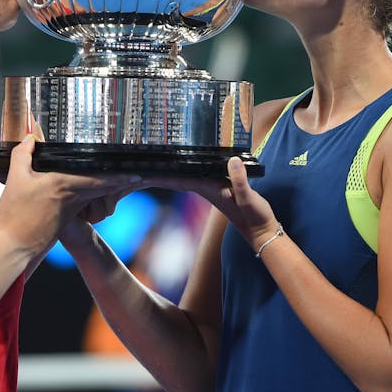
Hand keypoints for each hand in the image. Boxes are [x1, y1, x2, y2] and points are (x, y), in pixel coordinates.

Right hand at [0, 136, 141, 255]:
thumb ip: (23, 154)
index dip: (118, 176)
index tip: (135, 173)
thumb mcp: (15, 178)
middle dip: (120, 182)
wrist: (15, 246)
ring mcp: (72, 210)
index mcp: (63, 184)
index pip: (98, 178)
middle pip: (103, 187)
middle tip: (136, 175)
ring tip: (122, 181)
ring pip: (96, 196)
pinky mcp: (68, 218)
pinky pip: (87, 203)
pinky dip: (95, 196)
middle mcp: (73, 198)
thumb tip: (30, 137)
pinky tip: (95, 191)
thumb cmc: (15, 213)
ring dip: (109, 189)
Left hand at [148, 159, 278, 249]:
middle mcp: (203, 188)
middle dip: (152, 173)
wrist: (261, 231)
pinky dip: (178, 171)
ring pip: (178, 177)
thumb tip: (233, 161)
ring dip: (162, 173)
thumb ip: (240, 181)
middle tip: (129, 166)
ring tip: (143, 165)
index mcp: (206, 188)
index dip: (157, 174)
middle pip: (171, 178)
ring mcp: (207, 188)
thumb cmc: (255, 217)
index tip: (137, 170)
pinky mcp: (214, 186)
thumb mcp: (249, 199)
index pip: (175, 179)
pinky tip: (174, 167)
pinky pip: (190, 176)